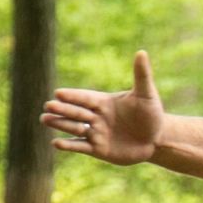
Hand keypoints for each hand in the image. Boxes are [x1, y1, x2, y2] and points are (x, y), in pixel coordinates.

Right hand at [41, 50, 164, 166]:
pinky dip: (69, 145)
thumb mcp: (147, 94)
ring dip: (60, 124)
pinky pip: (80, 147)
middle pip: (76, 112)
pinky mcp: (98, 149)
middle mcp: (96, 116)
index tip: (59, 92)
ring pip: (74, 128)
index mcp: (104, 102)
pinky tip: (56, 143)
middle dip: (63, 109)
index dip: (73, 96)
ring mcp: (96, 133)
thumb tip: (142, 52)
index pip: (85, 97)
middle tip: (48, 106)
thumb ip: (141, 75)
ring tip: (45, 119)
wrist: (156, 140)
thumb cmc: (151, 114)